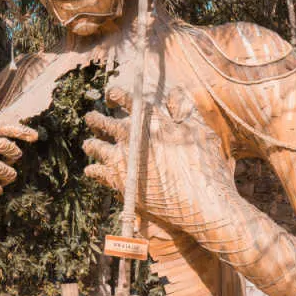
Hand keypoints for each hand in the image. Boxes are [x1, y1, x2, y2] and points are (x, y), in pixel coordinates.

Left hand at [82, 87, 237, 235]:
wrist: (201, 204)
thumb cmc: (206, 167)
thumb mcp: (201, 132)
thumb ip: (185, 110)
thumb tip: (175, 92)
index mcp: (149, 120)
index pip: (124, 99)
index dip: (115, 95)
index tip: (112, 96)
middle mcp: (130, 136)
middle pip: (102, 122)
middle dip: (95, 119)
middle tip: (91, 118)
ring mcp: (121, 159)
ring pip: (94, 146)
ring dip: (91, 144)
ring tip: (90, 144)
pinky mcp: (119, 181)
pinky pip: (96, 172)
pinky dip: (93, 170)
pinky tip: (92, 170)